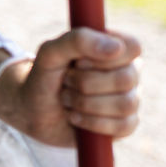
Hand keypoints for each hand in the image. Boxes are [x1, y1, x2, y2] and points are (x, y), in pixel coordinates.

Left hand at [0, 26, 141, 147]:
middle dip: (85, 83)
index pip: (132, 48)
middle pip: (127, 78)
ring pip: (126, 104)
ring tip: (68, 100)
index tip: (78, 62)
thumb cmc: (44, 76)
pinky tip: (76, 118)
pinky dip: (92, 123)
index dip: (103, 58)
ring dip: (85, 104)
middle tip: (66, 82)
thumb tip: (116, 48)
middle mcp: (128, 71)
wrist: (33, 110)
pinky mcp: (126, 123)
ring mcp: (130, 98)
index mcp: (115, 47)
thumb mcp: (50, 53)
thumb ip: (77, 40)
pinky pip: (124, 126)